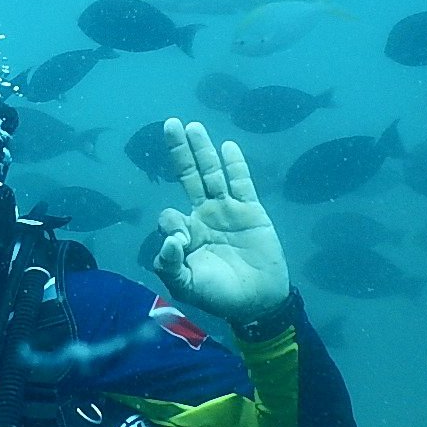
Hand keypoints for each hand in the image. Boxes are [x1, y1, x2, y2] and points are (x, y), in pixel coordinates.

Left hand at [152, 119, 288, 326]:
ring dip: (202, 150)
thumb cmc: (218, 295)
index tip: (179, 242)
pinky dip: (235, 165)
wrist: (258, 302)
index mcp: (186, 233)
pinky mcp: (251, 211)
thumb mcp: (185, 286)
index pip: (169, 217)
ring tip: (192, 126)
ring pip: (212, 173)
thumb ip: (169, 264)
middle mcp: (204, 216)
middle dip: (178, 151)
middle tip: (169, 124)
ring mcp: (227, 211)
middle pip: (188, 176)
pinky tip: (227, 146)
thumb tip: (169, 238)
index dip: (170, 224)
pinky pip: (241, 183)